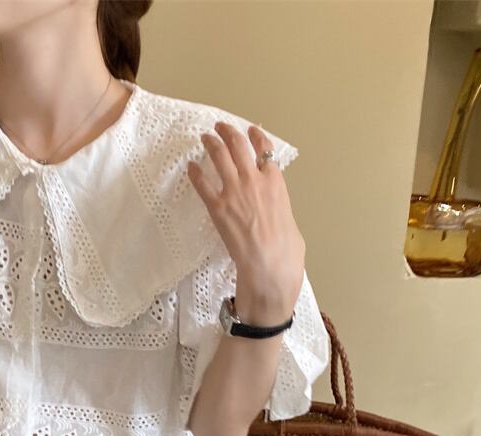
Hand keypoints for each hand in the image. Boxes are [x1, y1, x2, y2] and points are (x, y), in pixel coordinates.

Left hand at [186, 120, 304, 323]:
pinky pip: (203, 184)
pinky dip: (195, 173)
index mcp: (275, 181)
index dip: (255, 136)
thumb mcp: (289, 219)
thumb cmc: (285, 248)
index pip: (264, 149)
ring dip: (211, 143)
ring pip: (220, 156)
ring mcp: (234, 191)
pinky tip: (191, 167)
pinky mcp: (217, 207)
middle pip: (238, 146)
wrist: (269, 261)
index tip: (249, 129)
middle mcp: (254, 180)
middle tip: (220, 127)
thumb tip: (278, 213)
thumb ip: (280, 208)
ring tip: (205, 138)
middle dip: (228, 132)